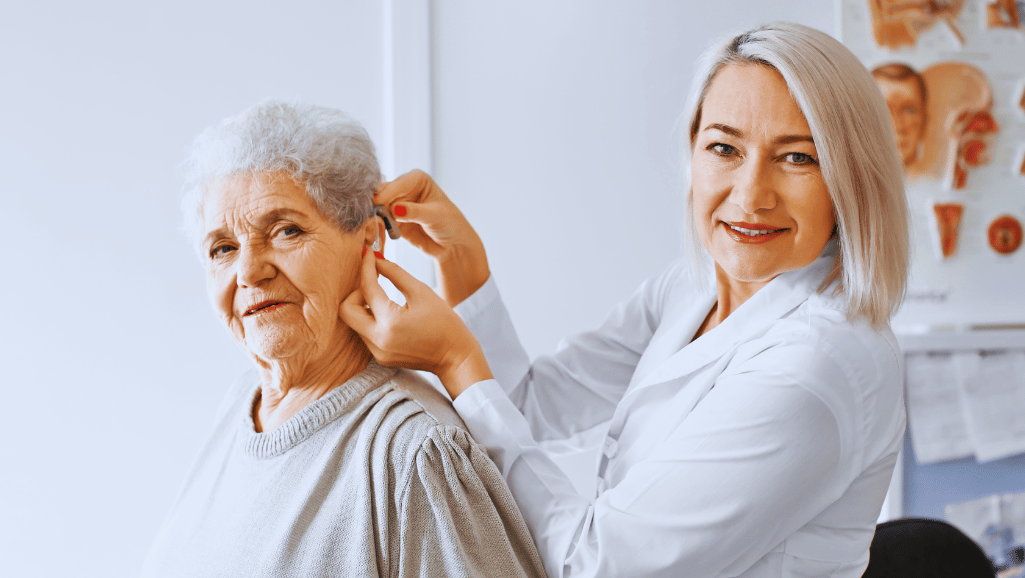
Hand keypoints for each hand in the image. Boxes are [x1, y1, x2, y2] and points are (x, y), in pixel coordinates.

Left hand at [340, 248, 493, 398]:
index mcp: (390, 321)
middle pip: (347, 310)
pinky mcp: (380, 357)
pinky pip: (364, 334)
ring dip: (362, 306)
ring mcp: (378, 351)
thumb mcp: (422, 292)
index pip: (367, 288)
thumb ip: (396, 274)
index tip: (369, 255)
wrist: (455, 357)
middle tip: (374, 284)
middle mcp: (379, 340)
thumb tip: (377, 260)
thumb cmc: (445, 323)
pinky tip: (387, 314)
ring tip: (382, 298)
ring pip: (354, 323)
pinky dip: (370, 320)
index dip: (366, 267)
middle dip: (356, 292)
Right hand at [374, 170, 489, 305]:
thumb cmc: (451, 225)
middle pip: (384, 193)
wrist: (452, 245)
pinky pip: (379, 221)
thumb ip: (415, 212)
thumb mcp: (435, 216)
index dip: (388, 192)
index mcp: (418, 180)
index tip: (378, 202)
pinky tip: (380, 232)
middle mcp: (405, 189)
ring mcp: (397, 204)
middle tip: (375, 216)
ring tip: (379, 226)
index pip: (399, 183)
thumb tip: (395, 208)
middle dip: (379, 204)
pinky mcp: (393, 220)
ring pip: (379, 207)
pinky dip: (378, 226)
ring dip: (377, 216)